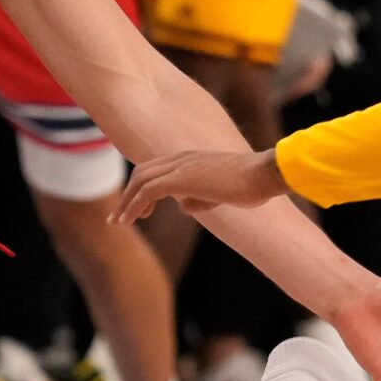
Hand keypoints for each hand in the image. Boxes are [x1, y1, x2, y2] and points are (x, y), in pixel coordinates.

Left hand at [114, 148, 289, 219]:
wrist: (264, 174)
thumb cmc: (252, 184)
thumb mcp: (222, 193)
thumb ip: (201, 196)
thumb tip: (184, 205)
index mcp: (192, 158)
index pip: (157, 169)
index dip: (142, 188)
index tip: (136, 209)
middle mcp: (182, 158)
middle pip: (143, 172)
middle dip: (127, 195)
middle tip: (117, 217)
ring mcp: (180, 166)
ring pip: (140, 181)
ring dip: (126, 202)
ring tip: (117, 222)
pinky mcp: (180, 179)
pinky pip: (148, 192)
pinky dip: (134, 205)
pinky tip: (128, 220)